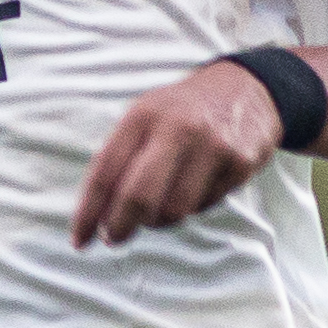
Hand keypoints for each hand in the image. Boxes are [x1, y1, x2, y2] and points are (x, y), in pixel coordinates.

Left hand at [70, 59, 293, 249]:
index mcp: (144, 115)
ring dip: (158, 220)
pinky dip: (191, 207)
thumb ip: (121, 157)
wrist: (247, 88)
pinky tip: (193, 188)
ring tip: (157, 209)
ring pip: (173, 210)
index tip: (81, 238)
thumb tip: (96, 212)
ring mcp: (212, 146)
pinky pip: (204, 206)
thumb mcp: (146, 115)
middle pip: (139, 197)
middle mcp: (178, 128)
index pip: (106, 172)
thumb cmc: (183, 111)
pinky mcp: (239, 163)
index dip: (89, 212)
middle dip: (120, 226)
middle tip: (114, 237)